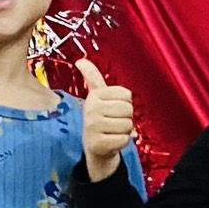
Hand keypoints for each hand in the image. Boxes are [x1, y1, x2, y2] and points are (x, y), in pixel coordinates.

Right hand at [74, 58, 135, 181]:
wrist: (95, 147)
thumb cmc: (100, 119)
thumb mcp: (97, 97)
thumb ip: (92, 77)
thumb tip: (80, 60)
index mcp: (94, 96)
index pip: (127, 95)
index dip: (125, 103)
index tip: (113, 109)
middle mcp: (91, 109)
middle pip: (128, 109)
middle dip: (126, 118)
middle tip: (114, 123)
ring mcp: (93, 127)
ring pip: (128, 125)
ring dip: (125, 131)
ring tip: (113, 132)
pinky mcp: (97, 143)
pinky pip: (124, 139)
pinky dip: (122, 142)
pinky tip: (112, 141)